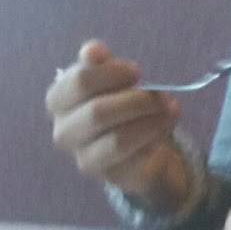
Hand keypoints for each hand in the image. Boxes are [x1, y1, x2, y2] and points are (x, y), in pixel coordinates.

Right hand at [46, 40, 189, 211]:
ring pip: (118, 140)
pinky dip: (156, 141)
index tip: (137, 71)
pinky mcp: (112, 178)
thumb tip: (94, 51)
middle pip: (98, 112)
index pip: (80, 82)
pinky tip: (166, 129)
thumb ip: (99, 64)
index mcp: (58, 101)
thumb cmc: (116, 104)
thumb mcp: (108, 78)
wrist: (133, 149)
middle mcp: (65, 133)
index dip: (112, 73)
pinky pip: (137, 159)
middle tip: (161, 95)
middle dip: (135, 101)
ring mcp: (86, 160)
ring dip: (151, 122)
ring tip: (172, 110)